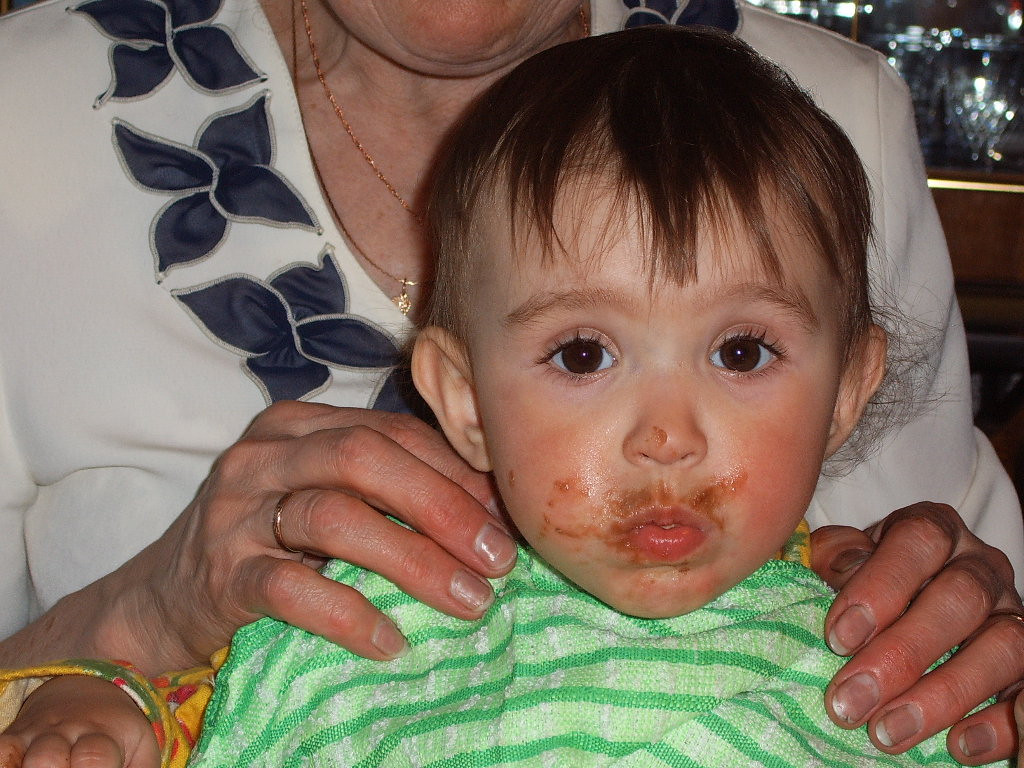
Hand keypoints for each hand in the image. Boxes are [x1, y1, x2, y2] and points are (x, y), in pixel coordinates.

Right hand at [0, 676, 157, 767]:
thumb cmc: (118, 733)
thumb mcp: (141, 749)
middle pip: (47, 759)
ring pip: (13, 756)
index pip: (94, 757)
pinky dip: (2, 765)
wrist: (88, 691)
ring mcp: (34, 735)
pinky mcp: (12, 739)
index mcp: (103, 734)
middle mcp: (64, 732)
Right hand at [111, 400, 518, 670]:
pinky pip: (292, 590)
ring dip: (413, 560)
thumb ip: (387, 486)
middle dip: (442, 506)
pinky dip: (349, 615)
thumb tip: (488, 510)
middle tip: (497, 558)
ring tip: (468, 600)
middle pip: (364, 459)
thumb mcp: (322, 494)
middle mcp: (264, 455)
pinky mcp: (220, 576)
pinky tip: (392, 640)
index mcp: (299, 424)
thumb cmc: (266, 538)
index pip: (391, 432)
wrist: (164, 597)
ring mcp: (236, 512)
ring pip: (334, 518)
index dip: (455, 472)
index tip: (504, 515)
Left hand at [811, 502, 1023, 764]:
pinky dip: (1002, 723)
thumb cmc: (866, 580)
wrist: (904, 605)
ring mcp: (1012, 614)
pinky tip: (959, 746)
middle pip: (960, 599)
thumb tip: (840, 571)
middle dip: (902, 654)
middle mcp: (981, 567)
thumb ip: (839, 558)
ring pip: (1002, 646)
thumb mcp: (842, 559)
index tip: (838, 637)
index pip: (919, 541)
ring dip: (944, 695)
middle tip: (851, 698)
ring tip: (889, 731)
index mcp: (935, 530)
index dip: (880, 586)